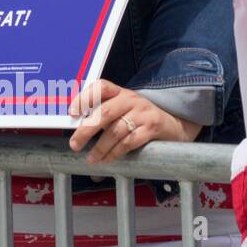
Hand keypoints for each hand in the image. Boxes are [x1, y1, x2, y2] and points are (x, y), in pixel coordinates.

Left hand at [68, 80, 201, 163]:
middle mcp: (131, 99)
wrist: (173, 124)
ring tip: (91, 158)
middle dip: (86, 130)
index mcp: (120, 92)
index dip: (84, 98)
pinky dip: (115, 152)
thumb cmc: (139, 118)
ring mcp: (143, 112)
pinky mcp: (152, 127)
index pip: (100, 87)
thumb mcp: (122, 109)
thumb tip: (78, 132)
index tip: (72, 112)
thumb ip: (103, 115)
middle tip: (75, 144)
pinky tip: (107, 159)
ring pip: (116, 130)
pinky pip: (130, 142)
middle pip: (105, 112)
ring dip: (100, 147)